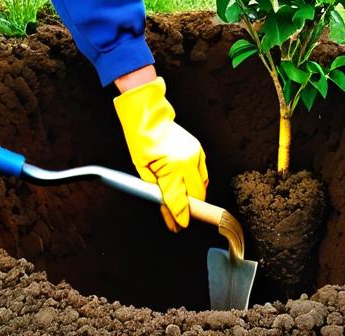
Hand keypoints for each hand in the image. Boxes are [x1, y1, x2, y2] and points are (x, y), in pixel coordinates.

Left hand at [114, 77, 207, 231]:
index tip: (179, 226)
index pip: (179, 201)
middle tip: (179, 219)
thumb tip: (168, 211)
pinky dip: (196, 182)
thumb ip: (158, 193)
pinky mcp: (199, 150)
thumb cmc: (142, 141)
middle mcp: (188, 162)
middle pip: (195, 196)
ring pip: (202, 186)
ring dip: (193, 195)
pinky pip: (203, 173)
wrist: (149, 117)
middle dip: (188, 209)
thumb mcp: (144, 171)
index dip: (180, 217)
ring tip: (180, 200)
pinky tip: (186, 184)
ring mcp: (196, 154)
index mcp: (172, 168)